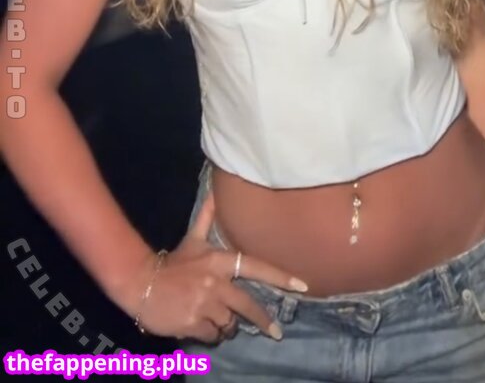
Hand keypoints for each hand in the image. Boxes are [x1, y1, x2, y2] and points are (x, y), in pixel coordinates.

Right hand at [128, 190, 306, 343]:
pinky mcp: (194, 324)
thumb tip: (216, 190)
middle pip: (247, 306)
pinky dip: (210, 334)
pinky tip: (199, 324)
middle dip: (262, 321)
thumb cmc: (173, 264)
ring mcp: (205, 304)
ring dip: (226, 325)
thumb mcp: (192, 239)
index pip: (256, 267)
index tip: (302, 286)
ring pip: (229, 324)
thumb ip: (206, 217)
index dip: (280, 276)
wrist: (141, 284)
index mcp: (219, 261)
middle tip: (275, 332)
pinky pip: (213, 336)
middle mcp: (216, 283)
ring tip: (213, 316)